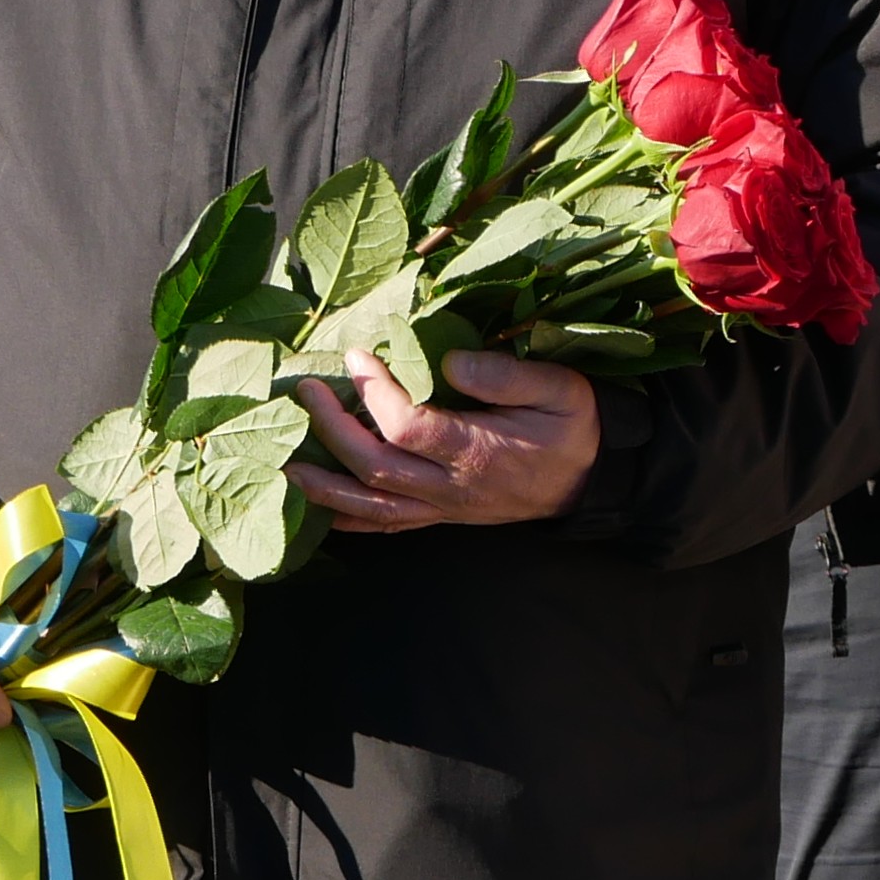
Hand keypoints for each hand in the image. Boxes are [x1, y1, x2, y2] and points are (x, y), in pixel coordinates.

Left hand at [292, 351, 600, 533]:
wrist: (592, 482)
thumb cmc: (574, 429)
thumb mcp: (562, 390)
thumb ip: (507, 376)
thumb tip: (450, 361)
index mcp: (478, 452)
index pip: (408, 426)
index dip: (375, 393)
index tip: (358, 356)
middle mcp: (452, 487)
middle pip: (375, 466)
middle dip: (332, 429)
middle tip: (308, 392)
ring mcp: (444, 507)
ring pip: (371, 505)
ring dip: (324, 485)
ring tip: (286, 462)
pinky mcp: (442, 516)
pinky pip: (389, 524)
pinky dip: (352, 520)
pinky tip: (322, 508)